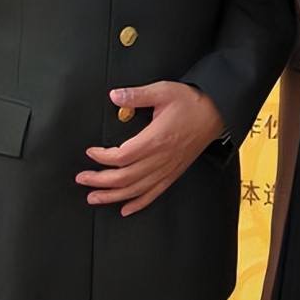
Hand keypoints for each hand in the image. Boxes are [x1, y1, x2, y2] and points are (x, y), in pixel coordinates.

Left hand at [76, 81, 224, 215]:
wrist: (216, 112)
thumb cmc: (191, 102)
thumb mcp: (163, 90)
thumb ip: (137, 94)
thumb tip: (115, 96)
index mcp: (156, 139)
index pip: (122, 156)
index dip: (102, 157)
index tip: (90, 152)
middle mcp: (161, 158)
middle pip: (125, 178)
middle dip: (100, 181)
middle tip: (82, 179)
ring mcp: (168, 168)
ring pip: (136, 190)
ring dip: (113, 196)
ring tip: (94, 198)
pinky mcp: (174, 172)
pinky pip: (154, 193)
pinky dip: (138, 204)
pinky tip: (125, 208)